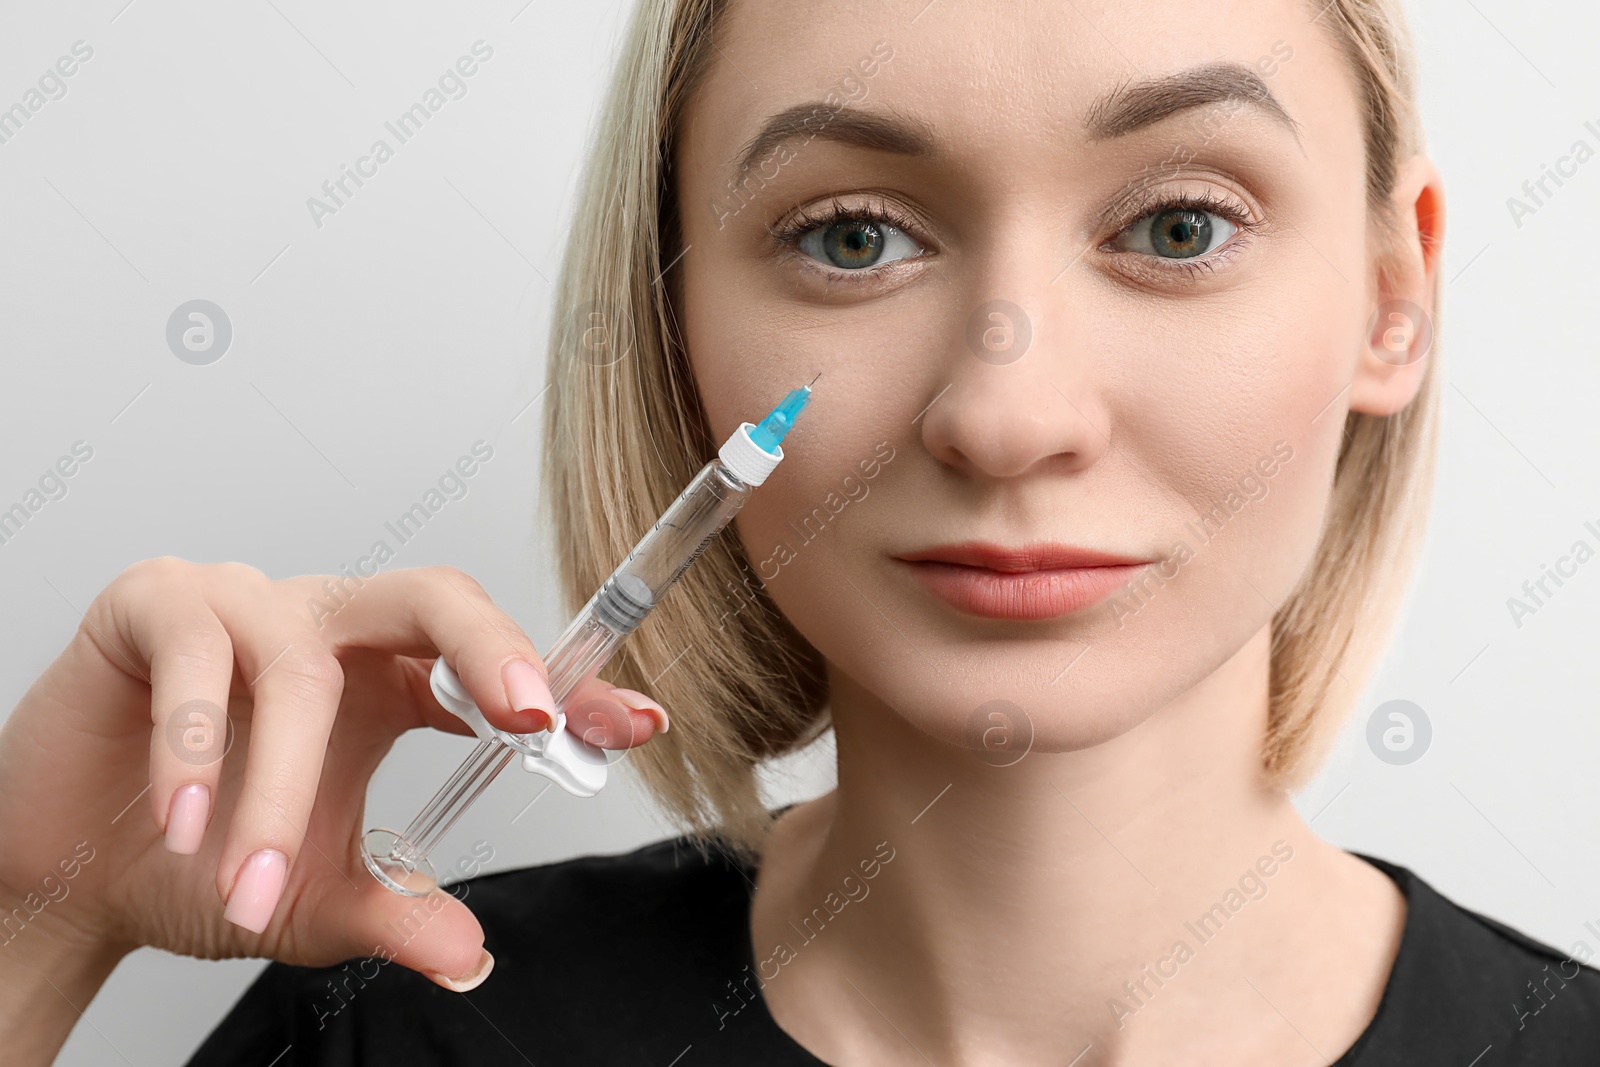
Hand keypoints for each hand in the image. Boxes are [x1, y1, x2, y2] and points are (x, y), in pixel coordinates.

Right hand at [0, 559, 668, 1008]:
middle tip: (529, 718)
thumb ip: (394, 914)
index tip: (634, 723)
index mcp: (385, 680)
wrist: (69, 870)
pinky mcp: (155, 605)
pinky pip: (198, 649)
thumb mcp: (312, 899)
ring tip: (256, 885)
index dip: (567, 686)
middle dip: (491, 648)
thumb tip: (471, 955)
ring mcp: (245, 604)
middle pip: (433, 594)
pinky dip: (196, 746)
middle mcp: (329, 626)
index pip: (490, 663)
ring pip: (302, 663)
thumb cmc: (198, 861)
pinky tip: (182, 823)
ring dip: (281, 788)